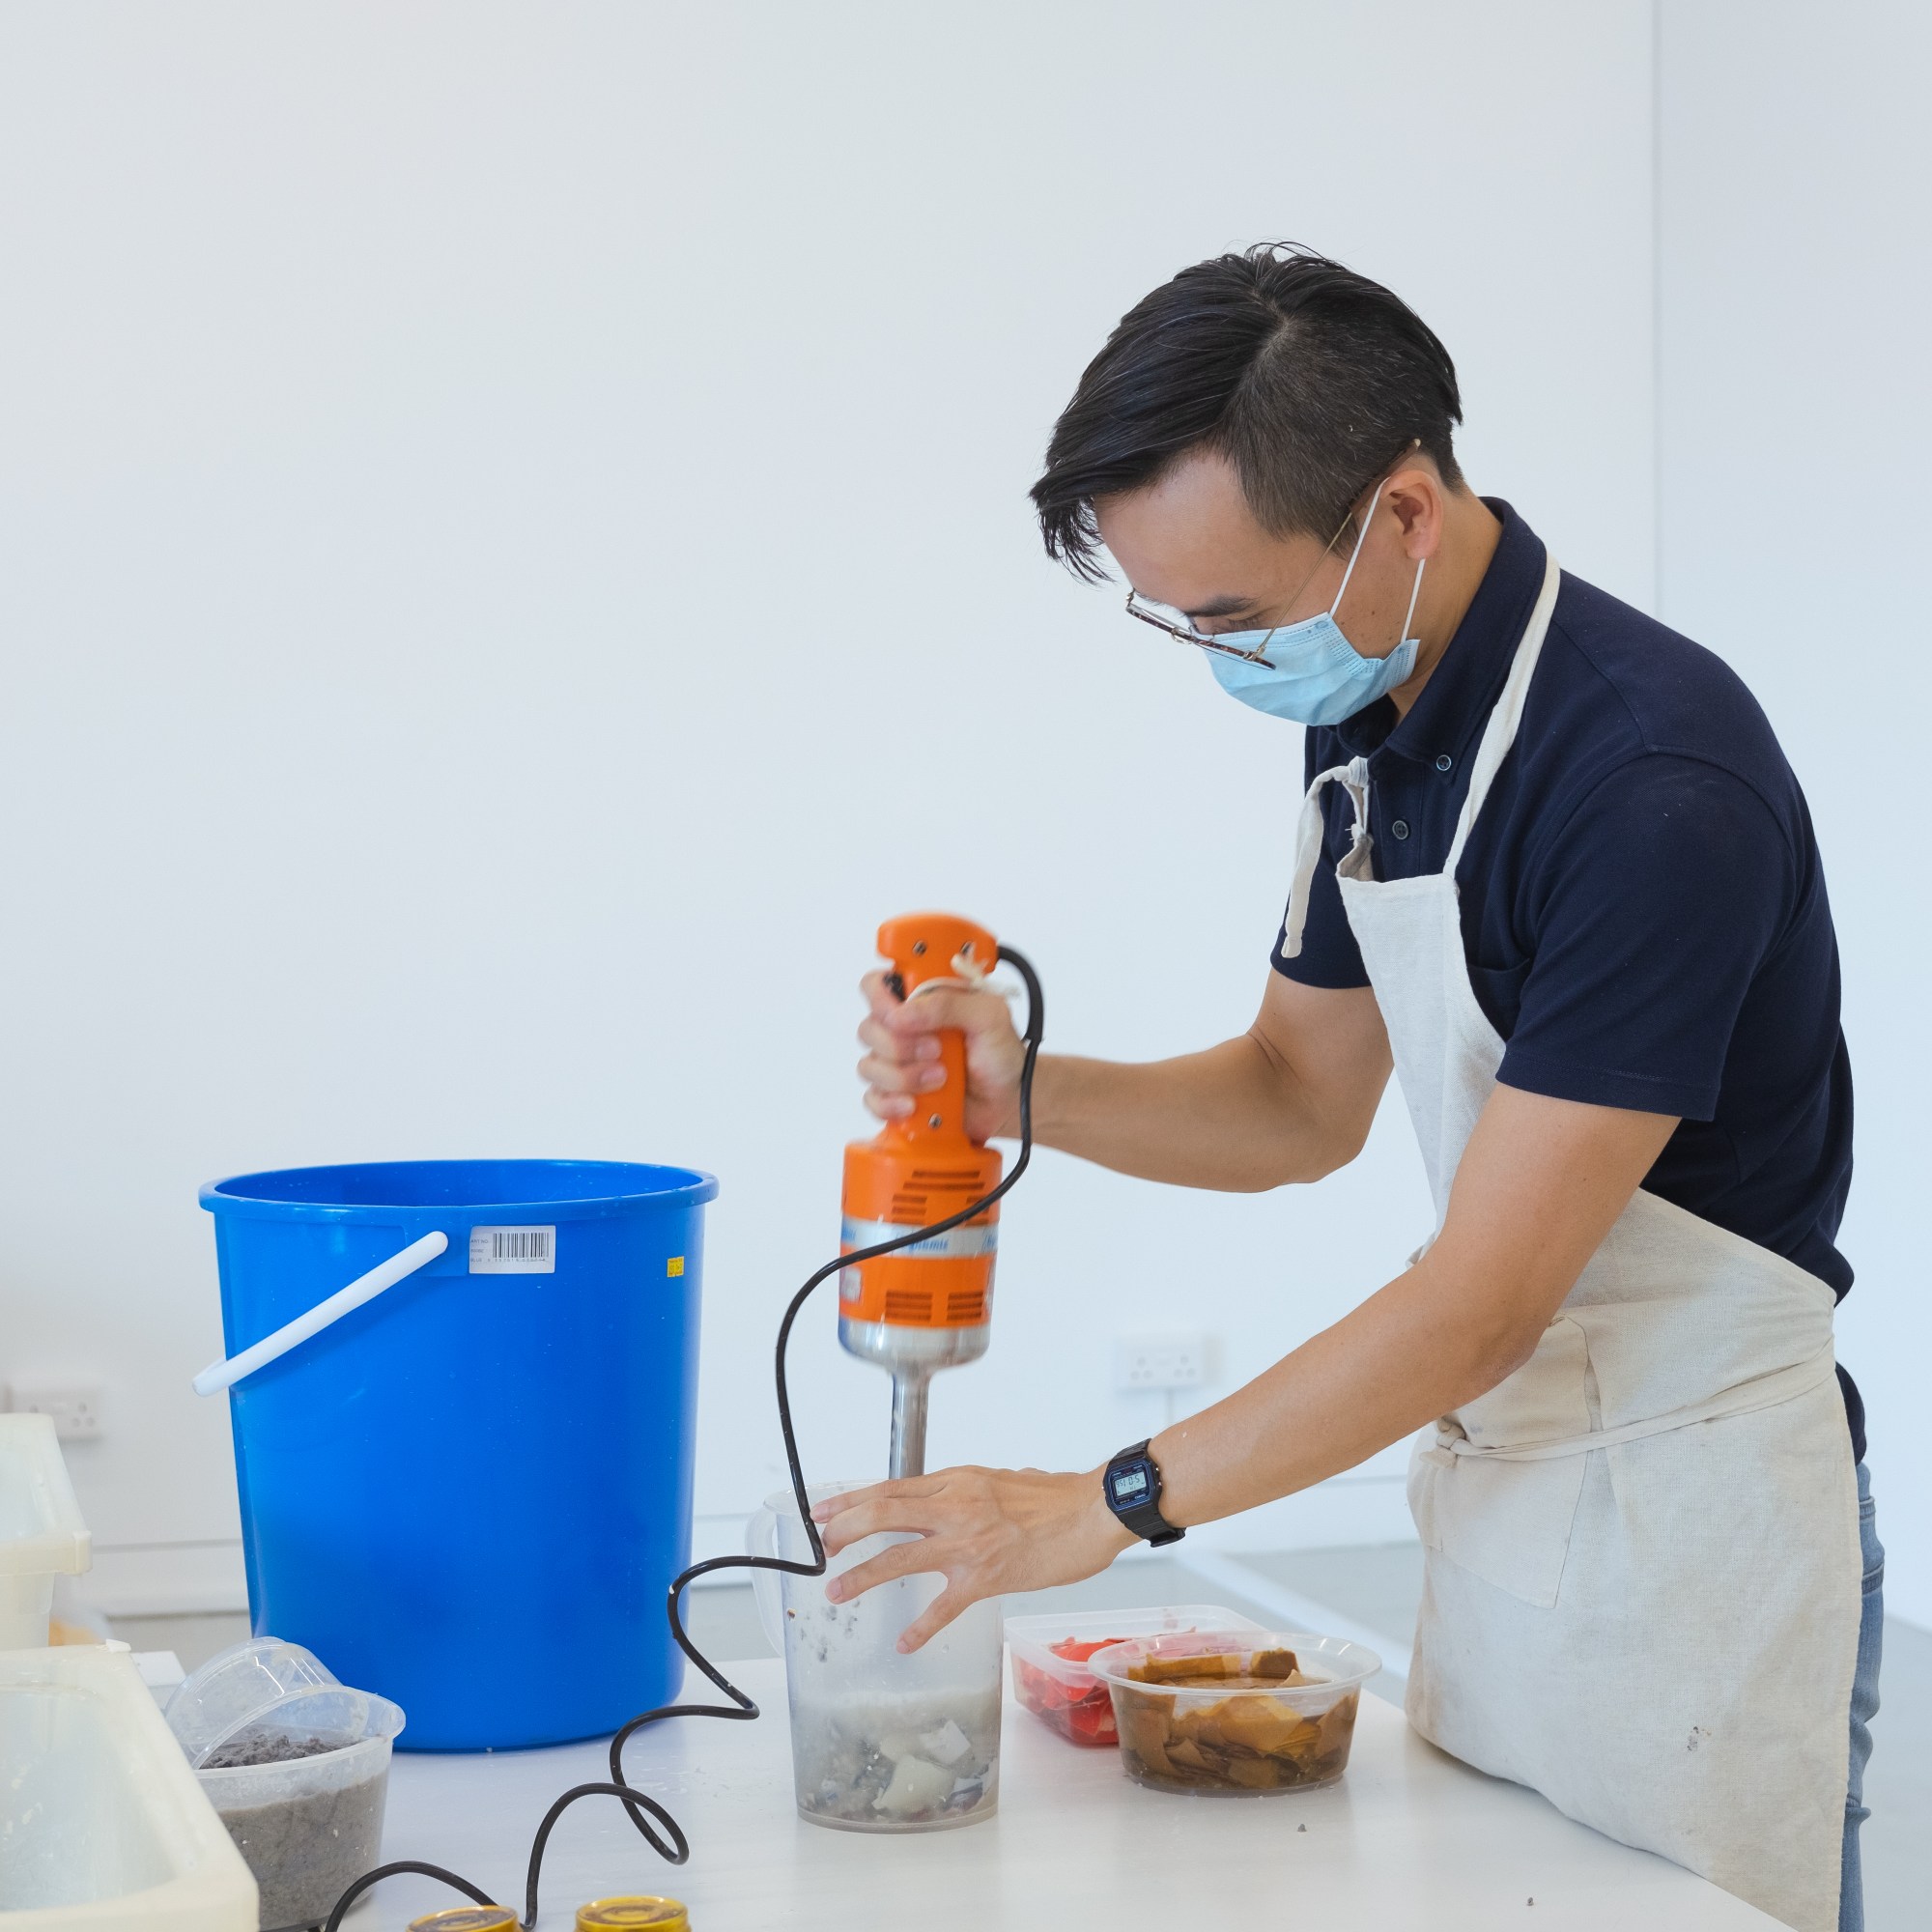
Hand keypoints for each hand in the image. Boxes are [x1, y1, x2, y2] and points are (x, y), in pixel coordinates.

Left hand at [811, 1464, 1133, 1650]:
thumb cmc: (1053, 1496)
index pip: (891, 1487)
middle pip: (883, 1513)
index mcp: (957, 1480)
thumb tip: (944, 1502)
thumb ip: (966, 1491)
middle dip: (845, 1532)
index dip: (852, 1500)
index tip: (823, 1512)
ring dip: (862, 1576)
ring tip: (837, 1592)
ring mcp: (968, 1543)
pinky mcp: (987, 1577)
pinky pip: (943, 1606)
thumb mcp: (997, 1479)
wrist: (1092, 1512)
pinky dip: (920, 1627)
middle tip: (822, 1549)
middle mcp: (956, 1506)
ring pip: (900, 1557)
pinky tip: (905, 1643)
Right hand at [855, 971, 1026, 1142]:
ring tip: (939, 1079)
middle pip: (868, 1029)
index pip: (876, 985)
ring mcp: (898, 1064)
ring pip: (869, 1066)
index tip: (899, 1015)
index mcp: (921, 999)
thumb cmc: (1000, 1053)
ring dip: (902, 1076)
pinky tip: (914, 1104)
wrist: (1009, 1100)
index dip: (878, 998)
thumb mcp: (989, 1015)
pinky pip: (873, 1100)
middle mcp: (904, 1029)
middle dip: (899, 1045)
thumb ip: (949, 1004)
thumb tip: (904, 1013)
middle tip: (936, 1051)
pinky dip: (890, 1104)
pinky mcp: (897, 1095)